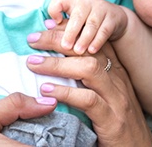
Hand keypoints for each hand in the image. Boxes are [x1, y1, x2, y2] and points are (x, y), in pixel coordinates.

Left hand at [27, 28, 151, 146]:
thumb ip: (89, 82)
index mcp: (115, 72)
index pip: (92, 42)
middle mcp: (117, 80)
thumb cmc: (118, 125)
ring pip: (89, 69)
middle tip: (34, 39)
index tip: (47, 26)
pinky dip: (65, 92)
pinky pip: (88, 100)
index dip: (70, 32)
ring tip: (33, 63)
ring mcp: (117, 98)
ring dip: (58, 64)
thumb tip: (59, 69)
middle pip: (88, 49)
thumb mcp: (107, 97)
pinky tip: (46, 91)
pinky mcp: (112, 119)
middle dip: (59, 40)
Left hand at [48, 0, 127, 53]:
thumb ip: (62, 26)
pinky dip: (98, 41)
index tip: (53, 23)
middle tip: (65, 46)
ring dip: (84, 38)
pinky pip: (105, 30)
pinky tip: (92, 50)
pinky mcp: (113, 17)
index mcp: (73, 3)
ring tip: (78, 52)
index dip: (54, 10)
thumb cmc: (88, 23)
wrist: (116, 19)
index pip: (60, 1)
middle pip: (78, 15)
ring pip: (92, 24)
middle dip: (71, 32)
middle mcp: (87, 3)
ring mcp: (101, 9)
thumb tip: (44, 29)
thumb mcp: (75, 22)